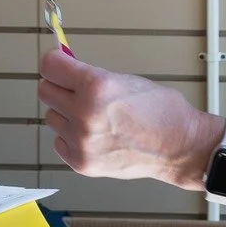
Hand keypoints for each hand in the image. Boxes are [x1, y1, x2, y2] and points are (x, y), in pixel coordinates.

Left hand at [36, 47, 220, 188]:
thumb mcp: (125, 80)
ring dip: (67, 114)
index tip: (58, 64)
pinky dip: (71, 138)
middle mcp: (85, 114)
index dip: (55, 63)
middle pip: (45, 91)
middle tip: (76, 90)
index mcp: (96, 86)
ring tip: (94, 117)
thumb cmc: (162, 112)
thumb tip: (65, 70)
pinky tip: (94, 135)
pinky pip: (59, 142)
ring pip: (52, 117)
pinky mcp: (82, 163)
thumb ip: (90, 76)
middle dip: (59, 87)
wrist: (181, 147)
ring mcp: (82, 141)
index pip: (49, 66)